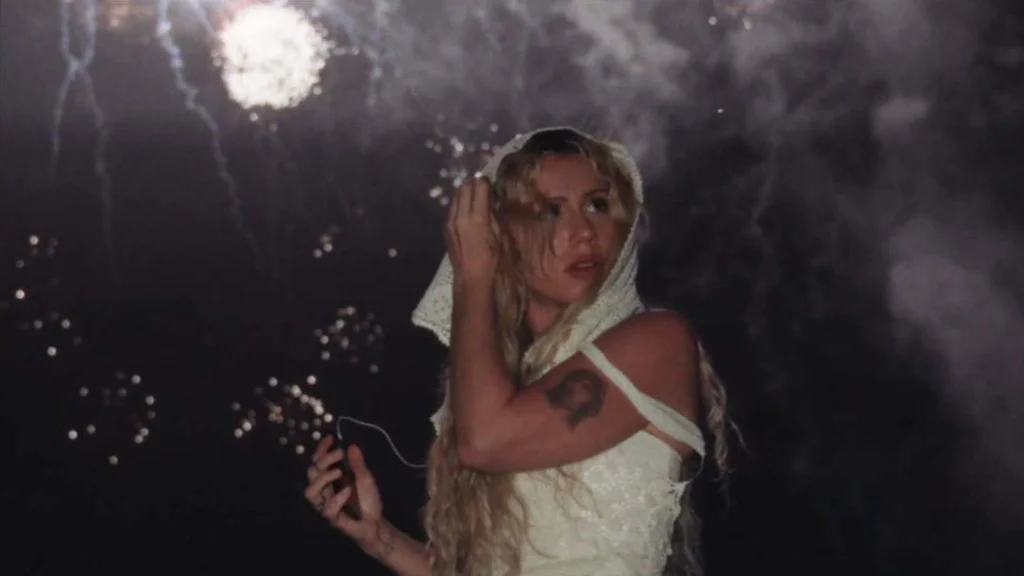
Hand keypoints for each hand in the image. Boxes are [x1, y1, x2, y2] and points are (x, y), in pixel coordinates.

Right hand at [304, 435, 385, 554]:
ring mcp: (327, 505)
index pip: (317, 462)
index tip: (331, 438)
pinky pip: (327, 510)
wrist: (376, 524)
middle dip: (324, 460)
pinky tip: (348, 491)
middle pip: (311, 473)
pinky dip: (337, 499)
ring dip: (323, 479)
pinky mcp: (334, 519)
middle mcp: (324, 492)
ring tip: (339, 471)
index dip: (321, 450)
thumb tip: (352, 446)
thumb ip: (358, 464)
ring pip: (310, 492)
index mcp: (330, 480)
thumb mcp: (365, 478)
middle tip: (341, 453)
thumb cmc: (368, 501)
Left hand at [446, 178, 498, 287]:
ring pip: (456, 195)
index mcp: (477, 218)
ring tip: (474, 195)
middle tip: (482, 186)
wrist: (471, 276)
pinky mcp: (446, 226)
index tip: (490, 182)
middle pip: (464, 187)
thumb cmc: (490, 258)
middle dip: (474, 183)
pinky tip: (467, 208)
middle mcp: (461, 216)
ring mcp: (450, 221)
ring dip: (465, 191)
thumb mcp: (498, 235)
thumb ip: (492, 215)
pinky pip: (452, 207)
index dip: (485, 181)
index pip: (479, 187)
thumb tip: (489, 201)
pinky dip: (460, 202)